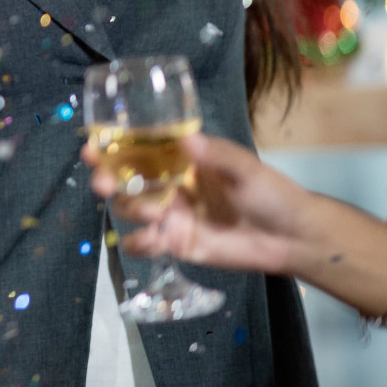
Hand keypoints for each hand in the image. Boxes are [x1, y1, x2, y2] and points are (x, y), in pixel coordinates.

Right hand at [85, 131, 312, 274]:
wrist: (293, 238)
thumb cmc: (271, 193)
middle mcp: (168, 185)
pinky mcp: (176, 244)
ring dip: (130, 209)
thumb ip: (217, 156)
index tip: (93, 148)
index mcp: (180, 161)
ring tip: (153, 214)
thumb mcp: (246, 169)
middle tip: (104, 184)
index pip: (137, 150)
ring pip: (129, 209)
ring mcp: (170, 216)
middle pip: (124, 180)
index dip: (111, 148)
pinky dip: (140, 243)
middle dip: (107, 180)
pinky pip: (145, 244)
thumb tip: (187, 142)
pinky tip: (151, 241)